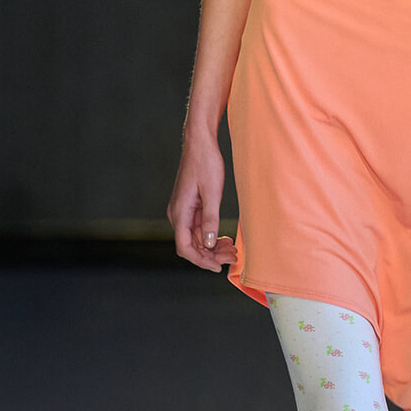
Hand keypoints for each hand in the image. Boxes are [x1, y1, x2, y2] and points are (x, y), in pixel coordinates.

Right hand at [167, 132, 236, 271]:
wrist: (200, 143)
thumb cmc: (206, 164)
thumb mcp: (212, 193)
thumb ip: (210, 219)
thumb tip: (210, 244)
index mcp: (179, 212)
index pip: (185, 247)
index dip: (201, 260)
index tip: (218, 267)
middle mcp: (177, 214)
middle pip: (191, 245)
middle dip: (211, 255)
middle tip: (233, 257)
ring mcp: (182, 210)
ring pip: (196, 238)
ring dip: (212, 247)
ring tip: (232, 249)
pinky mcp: (189, 206)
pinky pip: (198, 227)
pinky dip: (211, 235)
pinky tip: (224, 238)